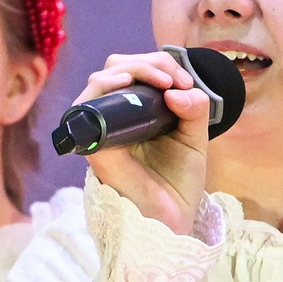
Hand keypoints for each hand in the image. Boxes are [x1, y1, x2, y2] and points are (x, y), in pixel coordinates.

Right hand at [73, 51, 212, 236]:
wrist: (172, 219)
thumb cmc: (179, 182)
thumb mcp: (195, 138)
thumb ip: (195, 110)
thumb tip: (176, 90)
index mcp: (138, 111)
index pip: (136, 71)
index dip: (159, 65)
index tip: (185, 82)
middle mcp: (116, 116)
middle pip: (117, 68)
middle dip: (148, 63)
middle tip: (175, 80)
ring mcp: (102, 128)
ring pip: (101, 79)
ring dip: (132, 69)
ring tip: (161, 80)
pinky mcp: (94, 142)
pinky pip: (87, 104)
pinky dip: (104, 85)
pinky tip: (126, 81)